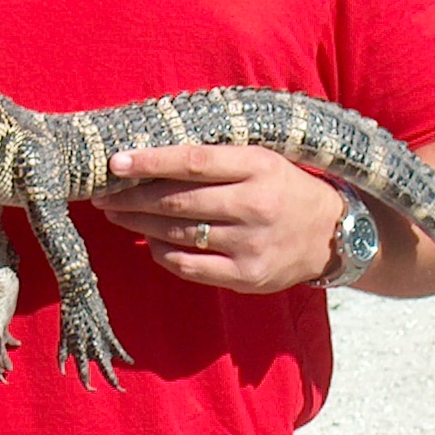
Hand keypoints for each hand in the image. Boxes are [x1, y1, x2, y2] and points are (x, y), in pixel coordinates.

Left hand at [94, 142, 341, 291]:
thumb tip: (150, 159)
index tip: (115, 162)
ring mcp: (251, 245)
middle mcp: (255, 206)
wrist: (331, 235)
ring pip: (178, 234)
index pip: (193, 161)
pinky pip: (189, 266)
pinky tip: (151, 241)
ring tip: (117, 214)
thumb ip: (215, 159)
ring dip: (139, 225)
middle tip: (103, 194)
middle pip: (178, 201)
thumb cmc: (283, 188)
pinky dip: (163, 253)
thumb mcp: (261, 160)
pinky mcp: (247, 276)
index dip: (150, 162)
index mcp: (259, 167)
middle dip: (132, 198)